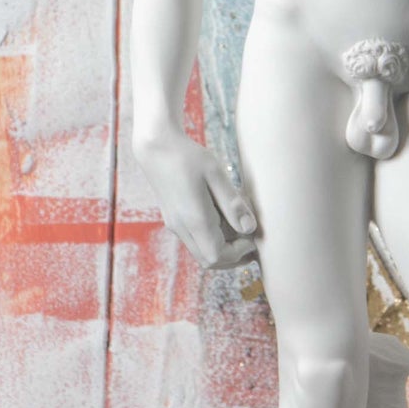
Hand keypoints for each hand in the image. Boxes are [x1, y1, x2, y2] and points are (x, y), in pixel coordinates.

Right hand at [135, 131, 257, 268]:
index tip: (252, 237)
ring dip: (223, 249)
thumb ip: (232, 203)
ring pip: (201, 254)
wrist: (156, 147)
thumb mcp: (215, 174)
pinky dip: (212, 240)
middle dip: (232, 257)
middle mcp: (181, 227)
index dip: (238, 253)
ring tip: (240, 230)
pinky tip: (224, 221)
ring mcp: (175, 225)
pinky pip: (195, 241)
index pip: (217, 255)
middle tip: (250, 241)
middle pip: (209, 261)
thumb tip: (250, 228)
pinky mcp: (174, 220)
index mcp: (193, 218)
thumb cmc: (188, 156)